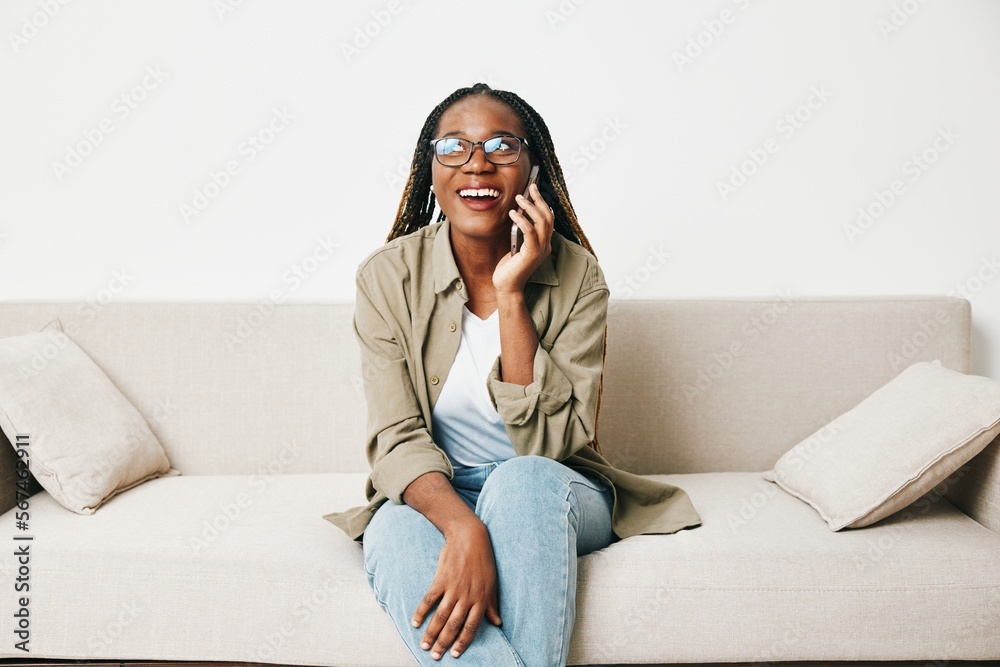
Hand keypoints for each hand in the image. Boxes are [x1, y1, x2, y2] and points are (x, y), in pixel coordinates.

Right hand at [412, 520, 501, 659]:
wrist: (470, 537)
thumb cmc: (483, 560)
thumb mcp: (492, 583)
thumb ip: (492, 605)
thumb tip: (498, 623)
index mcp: (482, 599)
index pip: (472, 627)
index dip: (463, 642)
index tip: (455, 654)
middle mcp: (468, 596)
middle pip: (454, 625)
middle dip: (444, 643)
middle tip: (435, 656)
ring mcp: (453, 588)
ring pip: (441, 616)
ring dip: (431, 633)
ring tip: (424, 646)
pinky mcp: (441, 579)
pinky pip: (429, 599)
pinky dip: (421, 612)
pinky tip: (415, 623)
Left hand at [493, 182, 553, 294]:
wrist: (506, 286)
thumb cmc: (509, 267)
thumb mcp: (517, 246)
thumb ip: (521, 233)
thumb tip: (519, 214)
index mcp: (544, 244)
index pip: (548, 219)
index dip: (542, 203)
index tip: (533, 190)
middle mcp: (545, 246)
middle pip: (548, 217)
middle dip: (539, 200)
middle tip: (529, 188)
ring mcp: (540, 250)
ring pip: (541, 222)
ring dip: (530, 207)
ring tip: (519, 198)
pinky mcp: (531, 254)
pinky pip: (529, 232)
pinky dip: (522, 220)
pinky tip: (513, 213)